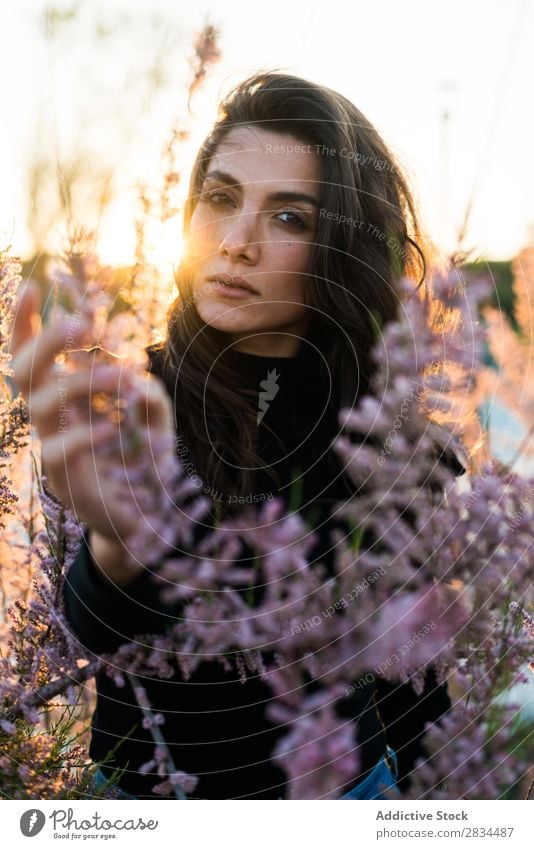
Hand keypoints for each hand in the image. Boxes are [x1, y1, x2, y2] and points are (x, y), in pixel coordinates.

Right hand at [10, 281, 176, 583]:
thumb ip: (148, 396)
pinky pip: (60, 450)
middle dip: (47, 341)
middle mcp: (49, 419)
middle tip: (80, 323)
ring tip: (117, 374)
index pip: (31, 354)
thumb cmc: (142, 464)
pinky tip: (112, 426)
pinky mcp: (63, 479)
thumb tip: (139, 379)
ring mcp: (51, 448)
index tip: (36, 284)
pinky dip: (84, 433)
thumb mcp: (155, 422)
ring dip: (77, 382)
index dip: (26, 321)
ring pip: (39, 406)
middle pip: (24, 372)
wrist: (141, 521)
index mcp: (63, 398)